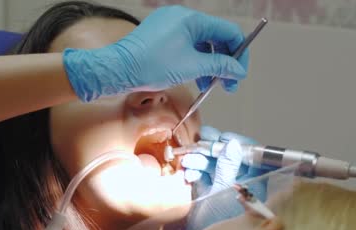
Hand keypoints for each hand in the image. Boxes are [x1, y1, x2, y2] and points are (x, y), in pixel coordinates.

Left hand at [63, 6, 248, 101]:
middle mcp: (182, 18)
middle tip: (228, 84)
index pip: (228, 32)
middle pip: (215, 38)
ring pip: (201, 44)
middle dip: (224, 62)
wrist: (117, 69)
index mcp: (191, 19)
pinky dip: (195, 62)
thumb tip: (237, 69)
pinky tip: (196, 79)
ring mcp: (170, 26)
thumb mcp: (191, 67)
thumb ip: (219, 65)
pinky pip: (187, 47)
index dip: (238, 54)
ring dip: (210, 65)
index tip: (239, 74)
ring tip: (211, 86)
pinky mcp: (161, 37)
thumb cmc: (150, 65)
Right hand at [181, 126, 276, 229]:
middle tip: (198, 141)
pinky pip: (204, 177)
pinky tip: (186, 174)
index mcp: (255, 183)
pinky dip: (195, 173)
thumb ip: (227, 167)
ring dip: (200, 160)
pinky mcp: (209, 195)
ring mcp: (224, 189)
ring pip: (214, 166)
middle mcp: (242, 184)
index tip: (222, 137)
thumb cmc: (219, 224)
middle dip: (213, 150)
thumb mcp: (223, 193)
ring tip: (187, 161)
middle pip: (230, 157)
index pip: (251, 155)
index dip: (237, 144)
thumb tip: (233, 143)